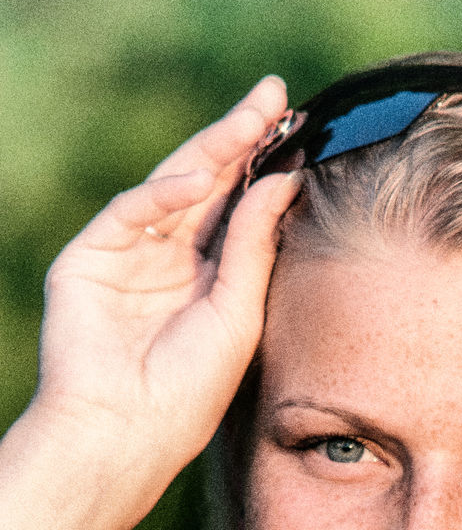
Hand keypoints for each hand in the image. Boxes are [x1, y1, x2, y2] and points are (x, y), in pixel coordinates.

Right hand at [33, 76, 301, 473]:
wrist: (127, 432)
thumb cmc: (190, 391)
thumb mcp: (238, 313)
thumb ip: (255, 245)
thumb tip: (286, 177)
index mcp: (208, 280)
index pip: (239, 210)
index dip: (265, 169)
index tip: (303, 130)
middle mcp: (170, 262)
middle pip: (209, 188)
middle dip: (241, 142)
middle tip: (277, 97)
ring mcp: (128, 256)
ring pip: (173, 188)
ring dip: (211, 151)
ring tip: (252, 118)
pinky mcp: (90, 258)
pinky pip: (132, 210)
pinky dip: (164, 192)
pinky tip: (200, 179)